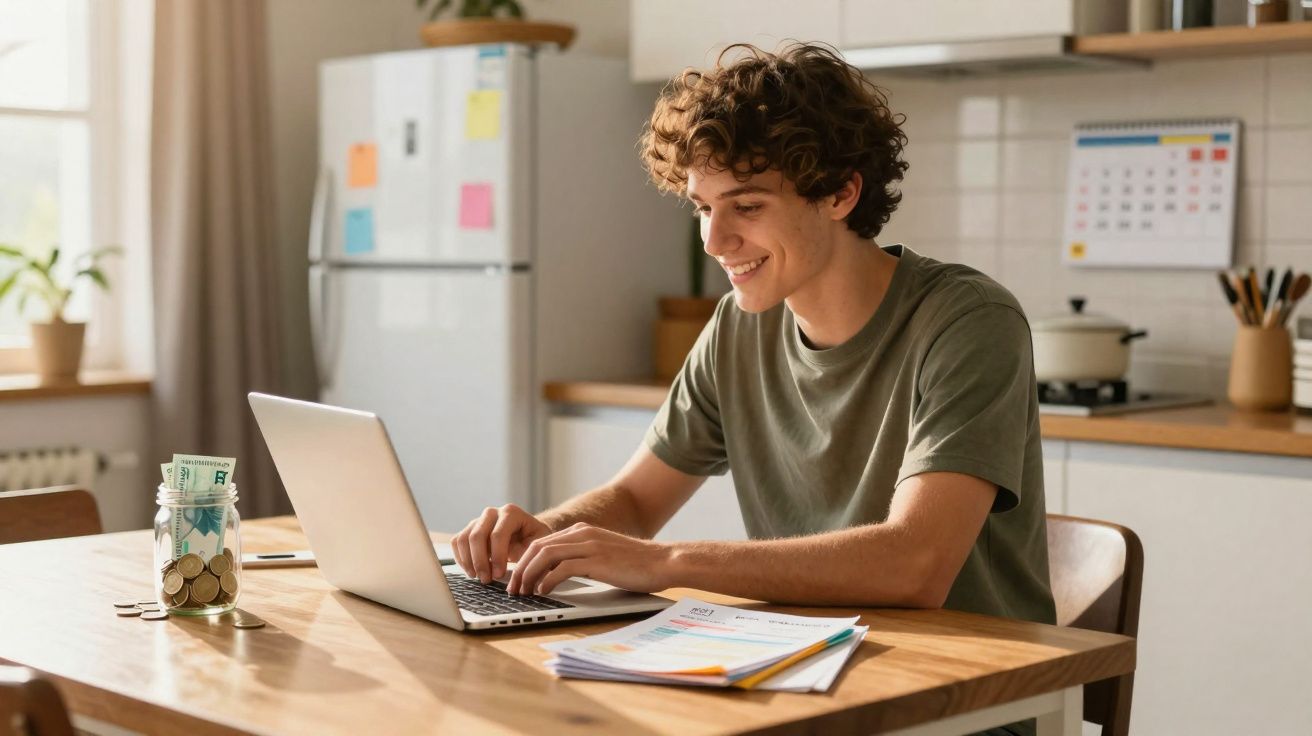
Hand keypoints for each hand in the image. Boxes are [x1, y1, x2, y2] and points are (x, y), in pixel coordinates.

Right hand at [451, 504, 550, 582]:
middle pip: (477, 536)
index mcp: (511, 513)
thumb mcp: (539, 545)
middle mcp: (492, 513)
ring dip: (468, 561)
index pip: (498, 534)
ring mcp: (479, 520)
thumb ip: (530, 554)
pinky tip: (472, 571)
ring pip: (464, 539)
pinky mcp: (469, 529)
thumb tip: (522, 573)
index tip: (499, 575)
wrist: (527, 533)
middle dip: (480, 561)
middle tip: (486, 580)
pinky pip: (457, 542)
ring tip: (479, 577)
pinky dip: (461, 558)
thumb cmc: (534, 540)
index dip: (497, 557)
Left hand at [507, 523, 674, 595]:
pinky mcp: (596, 560)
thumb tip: (559, 574)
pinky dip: (547, 581)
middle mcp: (582, 534)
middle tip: (512, 588)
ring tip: (523, 592)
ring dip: (528, 575)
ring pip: (545, 555)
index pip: (542, 542)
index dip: (524, 560)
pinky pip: (561, 568)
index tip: (517, 578)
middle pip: (537, 547)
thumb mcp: (604, 555)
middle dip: (520, 568)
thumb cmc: (637, 564)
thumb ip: (583, 558)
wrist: (664, 561)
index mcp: (582, 531)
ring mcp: (589, 545)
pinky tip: (543, 592)